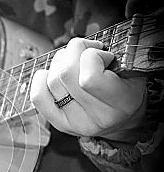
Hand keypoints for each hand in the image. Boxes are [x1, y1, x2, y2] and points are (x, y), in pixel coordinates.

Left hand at [30, 38, 145, 142]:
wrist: (121, 122)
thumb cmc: (126, 91)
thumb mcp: (133, 73)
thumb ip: (114, 59)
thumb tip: (84, 48)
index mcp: (121, 103)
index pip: (90, 77)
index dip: (92, 55)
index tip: (102, 54)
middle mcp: (95, 117)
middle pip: (65, 74)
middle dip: (72, 52)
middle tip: (84, 53)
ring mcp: (74, 123)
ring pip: (51, 80)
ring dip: (59, 62)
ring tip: (73, 62)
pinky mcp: (59, 123)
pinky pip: (38, 97)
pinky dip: (40, 79)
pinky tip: (51, 74)